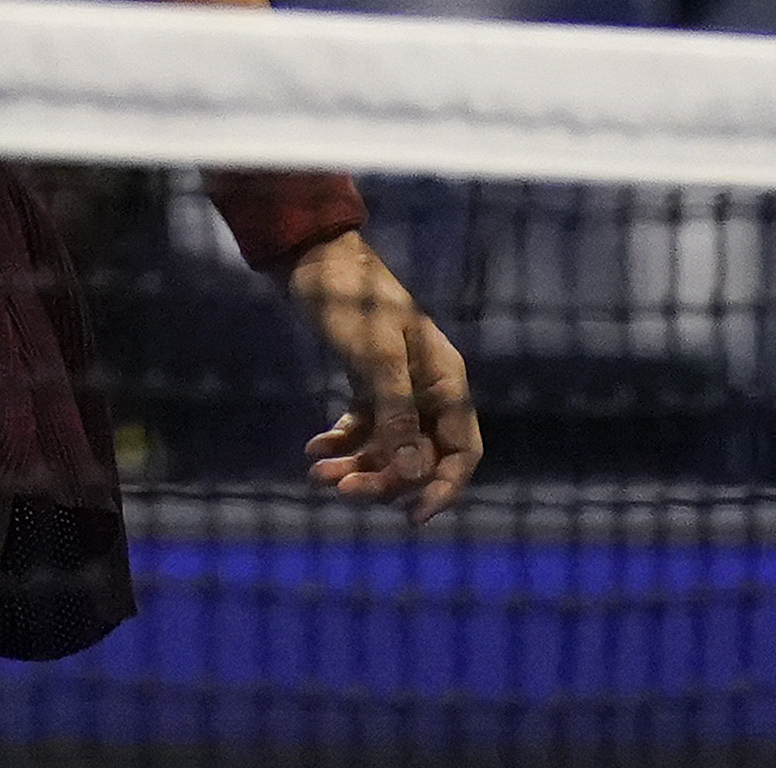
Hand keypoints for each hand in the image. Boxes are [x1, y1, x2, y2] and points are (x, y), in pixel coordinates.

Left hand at [288, 230, 480, 523]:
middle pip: (417, 455)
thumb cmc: (354, 299)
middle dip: (382, 479)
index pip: (461, 451)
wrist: (315, 258)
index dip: (443, 488)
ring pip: (387, 446)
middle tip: (339, 490)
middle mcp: (428, 389)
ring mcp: (399, 387)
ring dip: (356, 464)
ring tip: (316, 473)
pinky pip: (362, 426)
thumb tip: (411, 472)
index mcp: (446, 380)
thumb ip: (395, 412)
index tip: (412, 517)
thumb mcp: (376, 356)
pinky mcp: (368, 382)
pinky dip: (341, 441)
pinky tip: (313, 449)